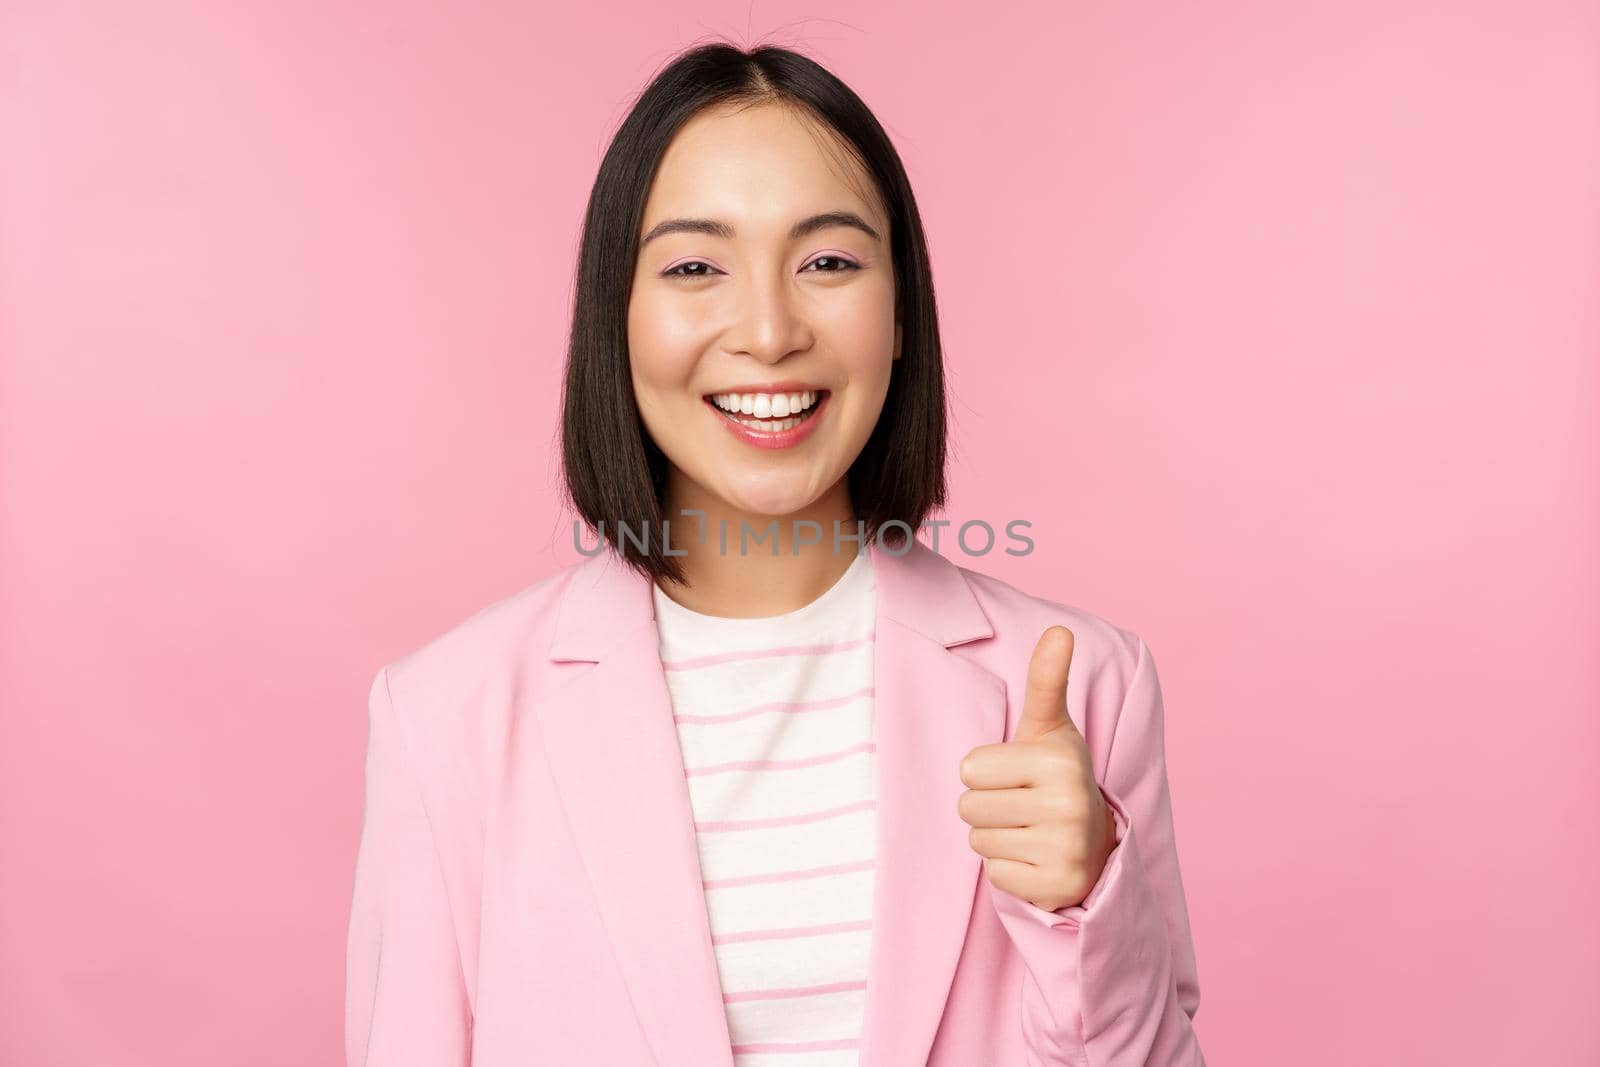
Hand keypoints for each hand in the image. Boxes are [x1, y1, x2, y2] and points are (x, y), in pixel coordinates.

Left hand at [958, 625, 1117, 911]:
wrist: (1096, 845)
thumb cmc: (1056, 777)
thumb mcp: (1050, 727)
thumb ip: (1047, 679)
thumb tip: (1059, 629)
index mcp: (1061, 761)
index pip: (969, 768)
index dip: (986, 772)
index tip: (1020, 776)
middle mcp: (1068, 805)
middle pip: (968, 806)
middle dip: (988, 806)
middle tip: (1024, 805)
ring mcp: (1065, 850)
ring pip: (978, 841)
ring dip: (996, 836)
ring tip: (1029, 830)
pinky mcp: (1055, 888)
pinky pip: (994, 874)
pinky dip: (1008, 869)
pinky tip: (1035, 858)